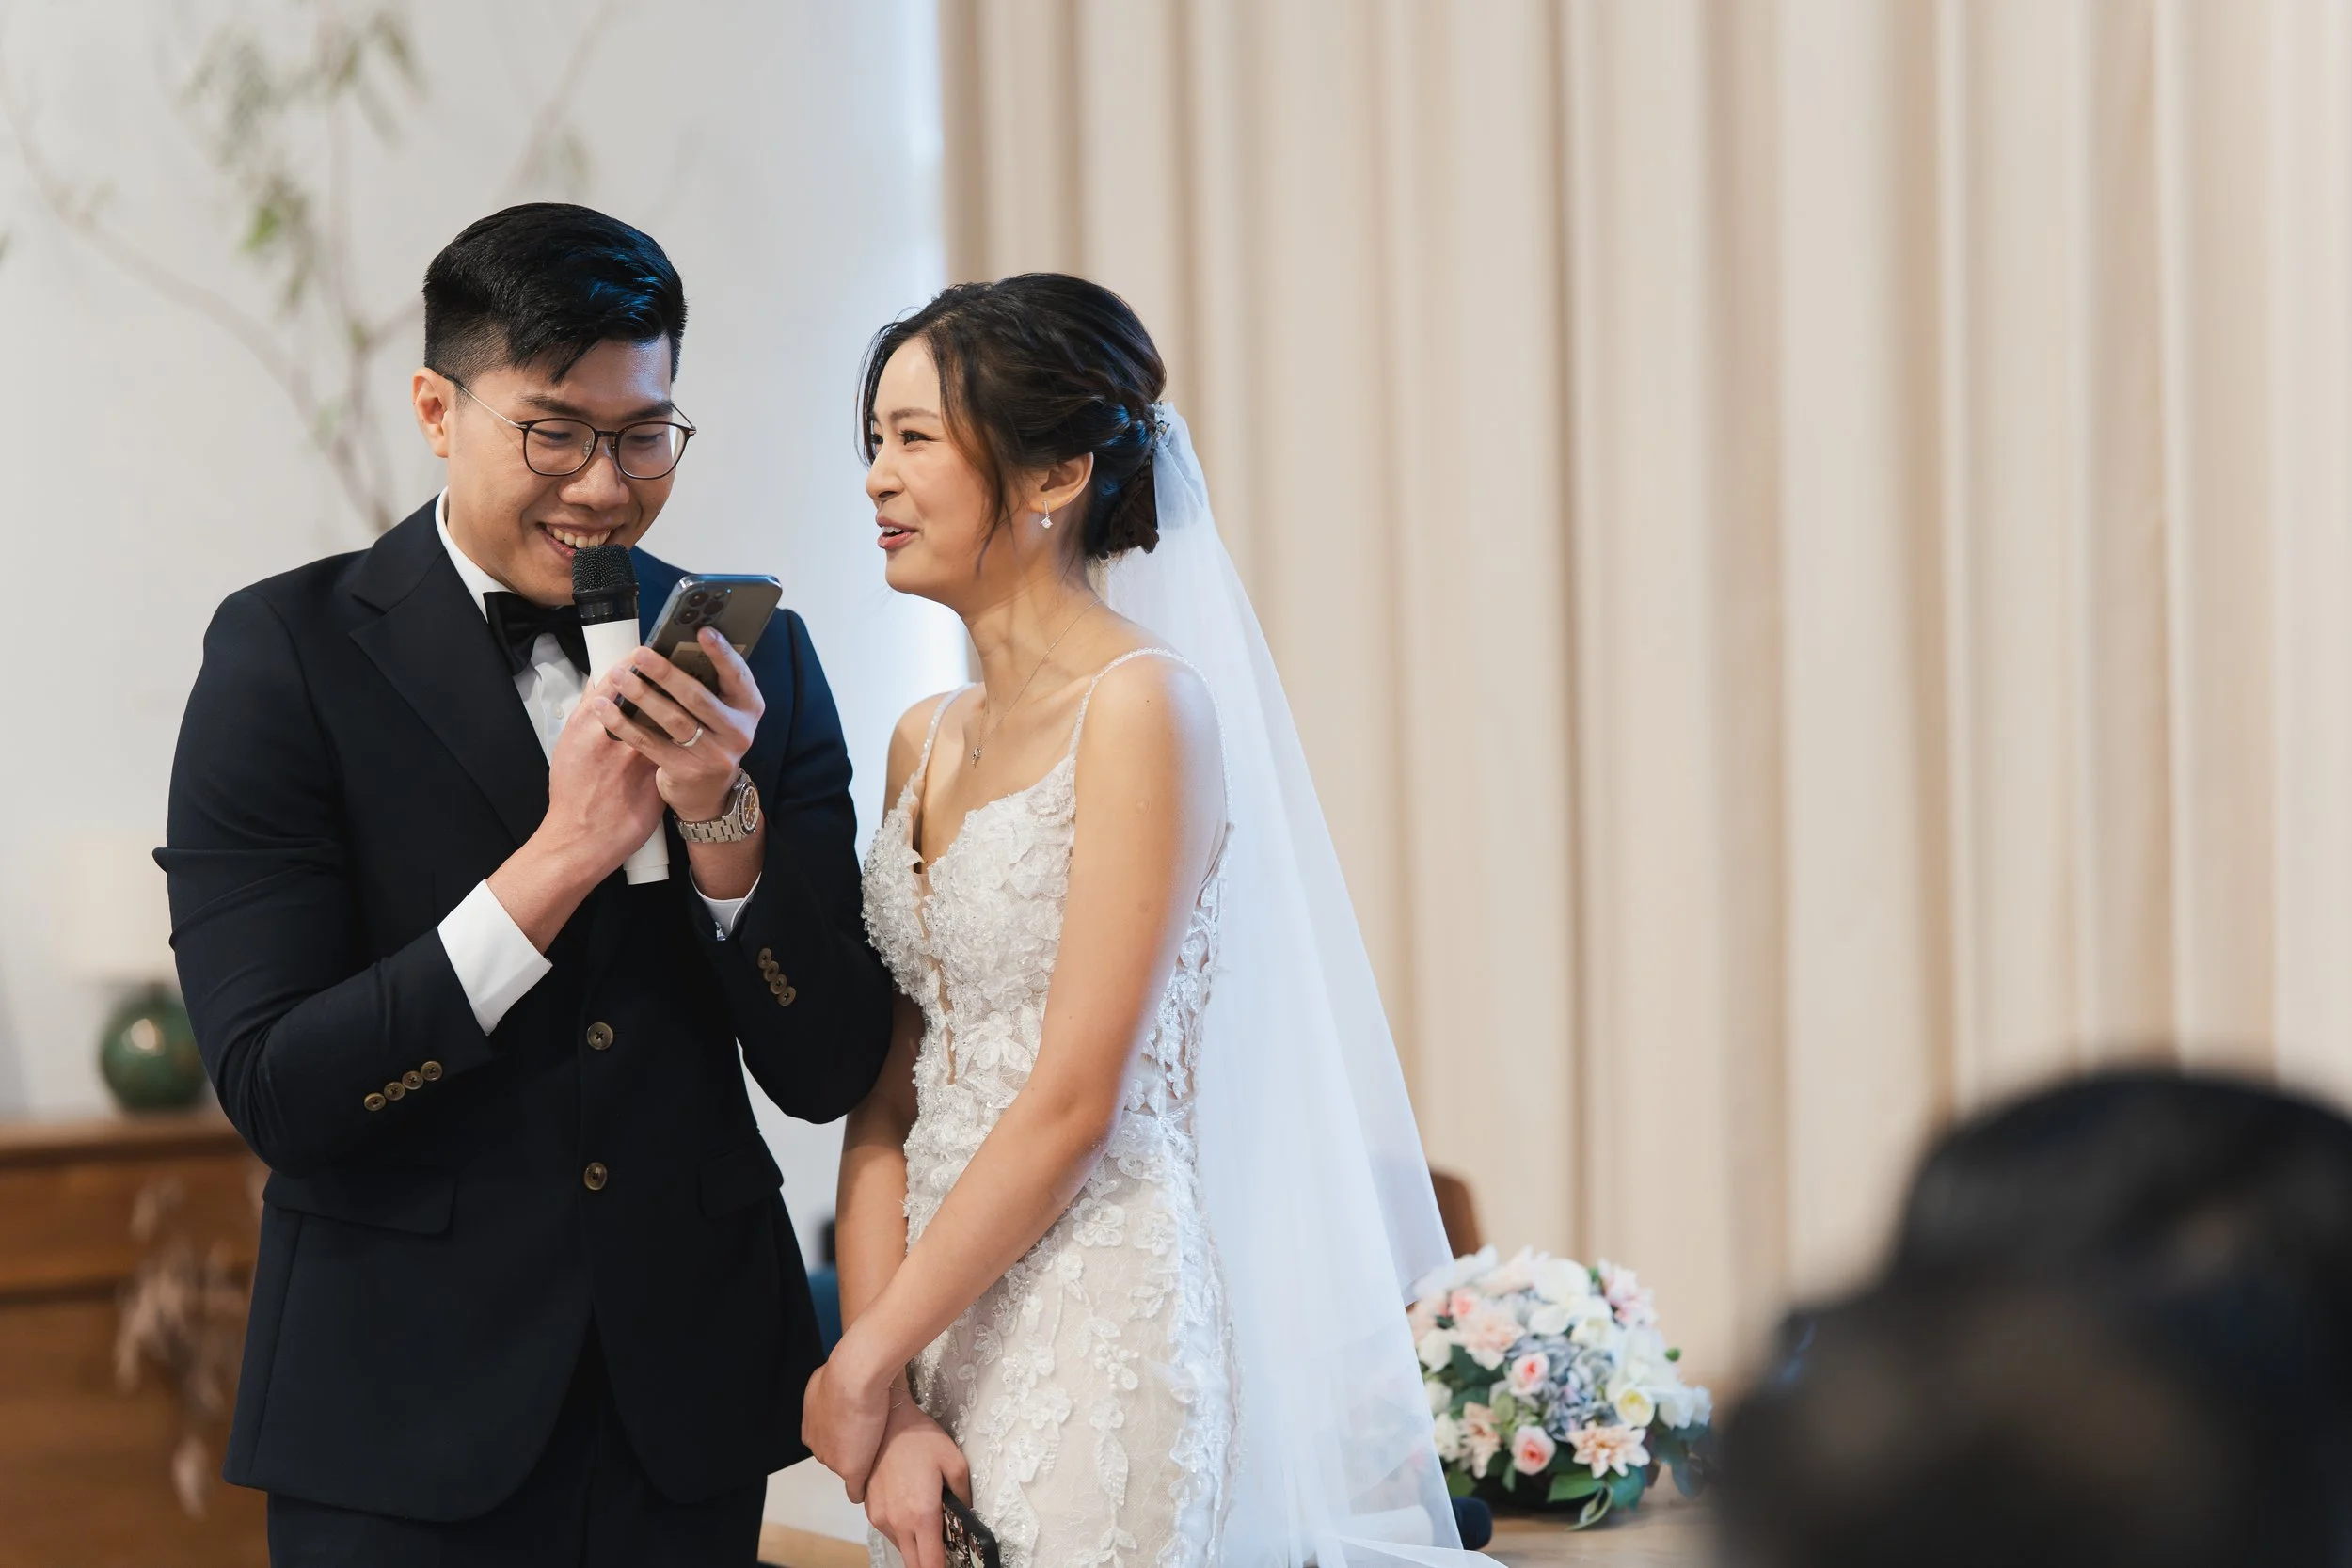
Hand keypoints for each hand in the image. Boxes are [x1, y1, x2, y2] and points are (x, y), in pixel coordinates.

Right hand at [538, 672, 666, 877]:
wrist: (580, 839)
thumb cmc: (571, 793)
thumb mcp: (570, 746)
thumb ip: (588, 715)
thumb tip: (599, 688)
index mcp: (586, 727)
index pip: (612, 683)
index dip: (629, 665)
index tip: (640, 653)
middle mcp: (614, 740)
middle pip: (645, 697)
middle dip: (660, 676)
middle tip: (670, 662)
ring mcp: (638, 759)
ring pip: (665, 720)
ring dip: (677, 701)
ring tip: (685, 685)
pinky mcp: (656, 777)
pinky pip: (674, 746)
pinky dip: (682, 732)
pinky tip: (691, 721)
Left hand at [594, 628, 764, 822]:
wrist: (709, 792)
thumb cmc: (710, 737)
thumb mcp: (721, 711)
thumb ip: (709, 684)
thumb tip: (674, 645)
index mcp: (749, 707)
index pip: (737, 675)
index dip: (721, 653)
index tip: (702, 631)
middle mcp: (738, 732)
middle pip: (698, 697)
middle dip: (666, 673)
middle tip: (640, 654)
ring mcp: (714, 754)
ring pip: (673, 720)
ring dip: (642, 695)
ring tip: (619, 676)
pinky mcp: (686, 771)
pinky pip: (650, 743)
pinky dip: (624, 724)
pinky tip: (605, 708)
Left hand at [802, 1348, 893, 1501]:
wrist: (854, 1378)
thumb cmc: (842, 1374)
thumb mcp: (824, 1381)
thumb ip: (826, 1396)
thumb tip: (832, 1393)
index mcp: (811, 1428)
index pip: (827, 1440)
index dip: (845, 1435)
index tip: (859, 1429)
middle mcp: (817, 1446)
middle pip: (835, 1456)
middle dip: (852, 1449)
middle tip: (873, 1439)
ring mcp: (833, 1461)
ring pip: (848, 1468)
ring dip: (863, 1462)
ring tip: (881, 1455)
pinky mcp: (851, 1470)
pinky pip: (855, 1489)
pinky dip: (863, 1489)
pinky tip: (870, 1488)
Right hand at [864, 1404, 971, 1567]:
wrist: (888, 1422)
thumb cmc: (920, 1439)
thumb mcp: (955, 1463)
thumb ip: (964, 1497)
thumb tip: (967, 1515)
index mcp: (922, 1515)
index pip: (930, 1564)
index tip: (952, 1566)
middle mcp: (898, 1522)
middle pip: (914, 1563)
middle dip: (929, 1563)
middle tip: (944, 1552)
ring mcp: (881, 1518)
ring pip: (901, 1548)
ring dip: (915, 1545)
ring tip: (928, 1524)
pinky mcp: (871, 1511)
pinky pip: (889, 1532)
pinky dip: (902, 1530)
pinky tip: (911, 1510)